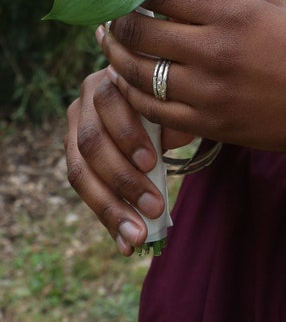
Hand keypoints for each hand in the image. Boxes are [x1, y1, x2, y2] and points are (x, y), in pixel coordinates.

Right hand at [65, 66, 192, 255]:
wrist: (155, 95)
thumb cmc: (169, 97)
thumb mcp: (176, 101)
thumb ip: (173, 116)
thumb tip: (170, 139)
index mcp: (111, 77)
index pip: (109, 104)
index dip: (127, 135)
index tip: (152, 164)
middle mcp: (85, 100)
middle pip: (91, 143)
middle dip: (122, 180)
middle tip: (154, 208)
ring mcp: (74, 130)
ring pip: (80, 172)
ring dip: (110, 207)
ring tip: (137, 236)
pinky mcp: (75, 158)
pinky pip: (87, 193)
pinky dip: (107, 220)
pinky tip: (125, 244)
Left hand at [99, 0, 285, 157]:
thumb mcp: (270, 9)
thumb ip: (225, 8)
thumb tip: (185, 5)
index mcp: (231, 12)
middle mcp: (213, 49)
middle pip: (142, 33)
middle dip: (119, 23)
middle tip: (111, 17)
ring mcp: (208, 90)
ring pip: (139, 74)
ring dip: (119, 58)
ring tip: (113, 47)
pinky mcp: (210, 123)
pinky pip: (155, 110)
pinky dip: (136, 96)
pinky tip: (131, 84)